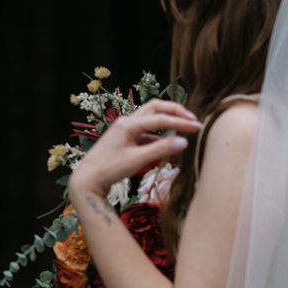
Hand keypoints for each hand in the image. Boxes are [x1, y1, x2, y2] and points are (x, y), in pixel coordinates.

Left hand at [67, 98, 203, 207]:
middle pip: (156, 107)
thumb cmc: (110, 169)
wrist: (88, 179)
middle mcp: (127, 121)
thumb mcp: (137, 160)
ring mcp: (125, 129)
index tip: (199, 127)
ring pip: (151, 118)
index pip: (161, 118)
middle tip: (192, 120)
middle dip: (175, 111)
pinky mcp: (126, 138)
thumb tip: (184, 141)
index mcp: (129, 123)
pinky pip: (146, 131)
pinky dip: (159, 134)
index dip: (181, 122)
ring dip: (168, 120)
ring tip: (185, 129)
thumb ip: (161, 149)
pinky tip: (168, 144)